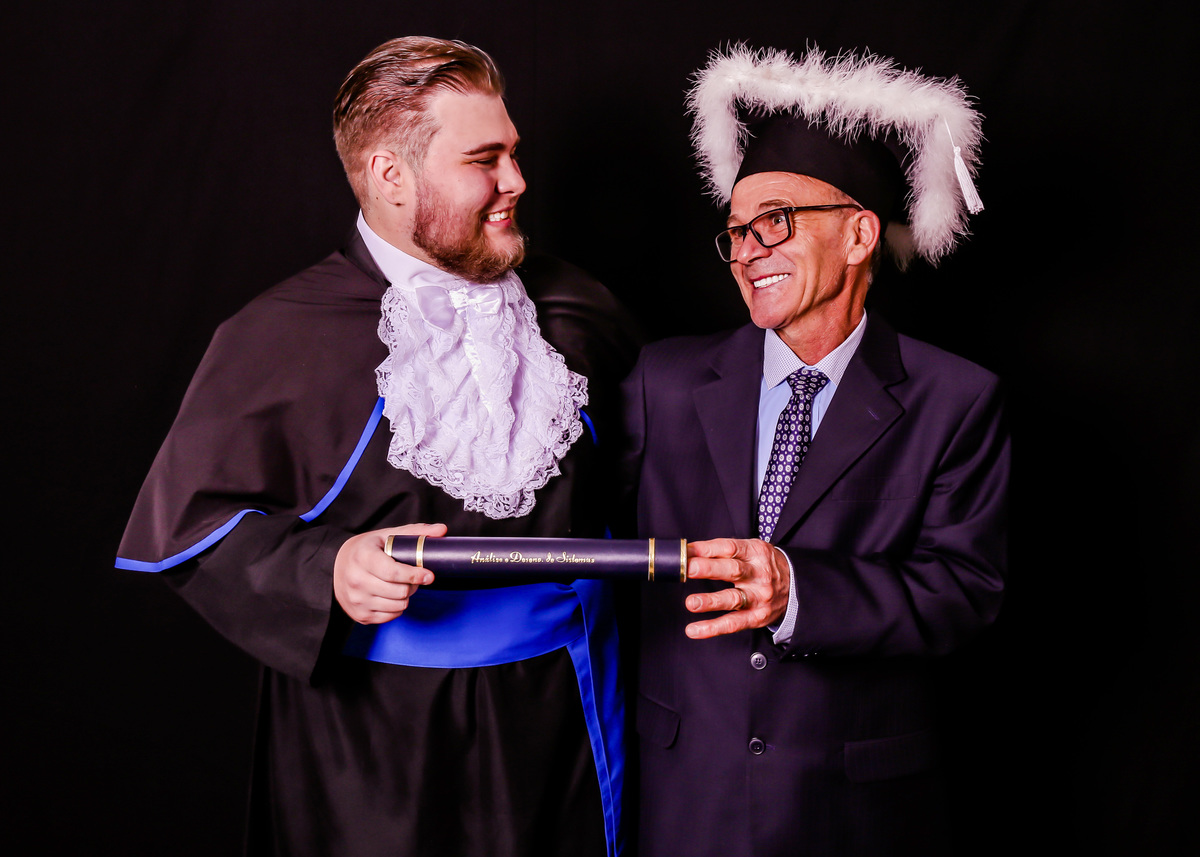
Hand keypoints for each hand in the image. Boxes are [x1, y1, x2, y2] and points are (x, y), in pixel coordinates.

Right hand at [333, 523, 447, 623]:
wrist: (336, 565)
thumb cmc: (367, 549)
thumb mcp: (387, 535)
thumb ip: (415, 532)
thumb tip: (442, 530)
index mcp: (362, 557)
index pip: (393, 573)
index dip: (415, 575)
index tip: (429, 575)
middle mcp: (356, 580)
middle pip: (399, 592)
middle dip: (413, 585)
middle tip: (413, 578)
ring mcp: (356, 600)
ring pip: (398, 606)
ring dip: (406, 596)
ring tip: (401, 585)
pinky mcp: (359, 615)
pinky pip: (390, 616)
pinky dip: (397, 607)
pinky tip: (392, 595)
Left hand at [683, 538, 790, 638]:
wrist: (796, 587)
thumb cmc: (765, 565)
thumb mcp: (751, 550)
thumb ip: (723, 550)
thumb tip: (689, 553)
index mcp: (755, 553)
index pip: (729, 548)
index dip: (707, 549)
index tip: (686, 551)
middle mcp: (759, 574)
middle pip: (732, 570)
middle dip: (709, 569)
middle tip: (689, 569)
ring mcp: (759, 597)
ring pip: (733, 599)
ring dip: (711, 601)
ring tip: (692, 603)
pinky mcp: (756, 617)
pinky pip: (733, 624)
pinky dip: (712, 628)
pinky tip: (695, 630)